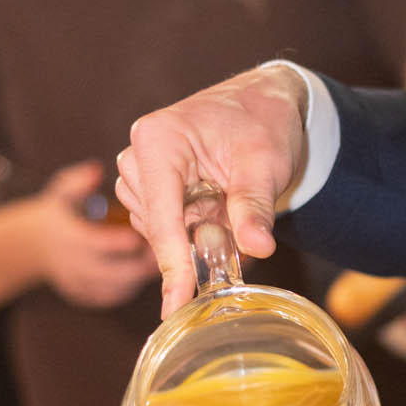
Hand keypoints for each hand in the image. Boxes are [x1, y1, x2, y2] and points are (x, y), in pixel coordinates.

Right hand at [35, 161, 155, 307]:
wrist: (32, 247)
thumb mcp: (61, 191)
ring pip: (115, 288)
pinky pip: (111, 297)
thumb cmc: (56, 214)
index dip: (124, 242)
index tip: (147, 235)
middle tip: (164, 253)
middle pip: (112, 273)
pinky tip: (145, 274)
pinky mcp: (85, 296)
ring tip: (160, 262)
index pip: (98, 244)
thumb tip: (96, 171)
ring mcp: (78, 283)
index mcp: (69, 238)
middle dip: (140, 265)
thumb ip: (78, 182)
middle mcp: (73, 265)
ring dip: (139, 278)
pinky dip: (130, 288)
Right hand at [115, 66, 309, 314]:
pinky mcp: (147, 180)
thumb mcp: (267, 165)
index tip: (177, 304)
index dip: (173, 263)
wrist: (263, 101)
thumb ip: (255, 207)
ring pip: (157, 227)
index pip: (161, 217)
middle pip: (157, 226)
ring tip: (226, 199)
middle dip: (196, 236)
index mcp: (159, 140)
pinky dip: (190, 222)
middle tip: (234, 217)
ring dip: (195, 227)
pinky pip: (162, 221)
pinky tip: (214, 202)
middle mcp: (138, 152)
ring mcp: (139, 167)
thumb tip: (257, 248)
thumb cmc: (264, 122)